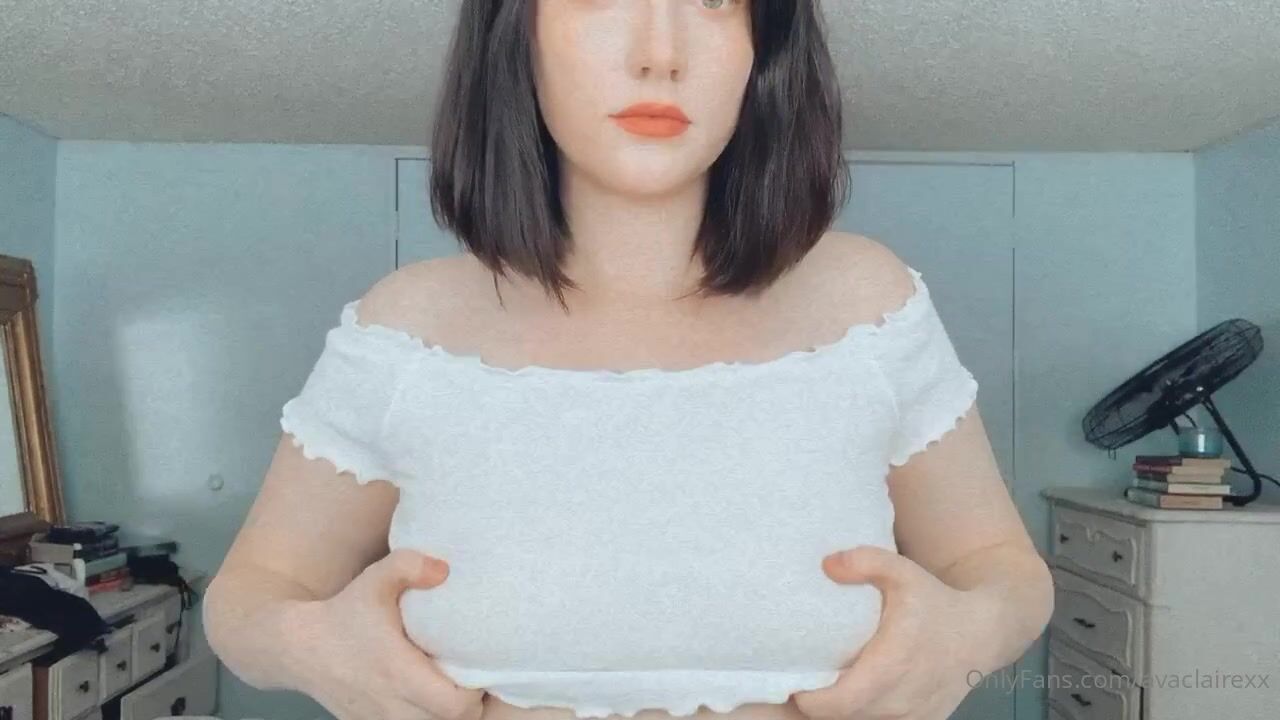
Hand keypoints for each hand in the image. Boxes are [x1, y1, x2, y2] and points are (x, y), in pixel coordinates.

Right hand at [288, 549, 485, 719]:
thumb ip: (409, 566)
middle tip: (467, 679)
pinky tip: (422, 697)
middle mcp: (391, 705)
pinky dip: (422, 719)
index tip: (474, 671)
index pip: (455, 706)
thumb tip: (444, 569)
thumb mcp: (375, 580)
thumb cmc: (343, 613)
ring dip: (443, 715)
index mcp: (398, 673)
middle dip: (465, 706)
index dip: (473, 694)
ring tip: (447, 688)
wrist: (299, 648)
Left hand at [791, 546, 986, 719]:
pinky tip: (860, 695)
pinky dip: (868, 715)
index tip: (797, 684)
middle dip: (821, 706)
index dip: (810, 700)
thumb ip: (865, 561)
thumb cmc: (938, 602)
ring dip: (845, 711)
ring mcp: (915, 716)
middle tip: (808, 683)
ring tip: (831, 688)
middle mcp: (901, 699)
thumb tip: (827, 565)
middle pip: (844, 718)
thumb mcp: (902, 571)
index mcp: (890, 667)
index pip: (839, 703)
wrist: (984, 631)